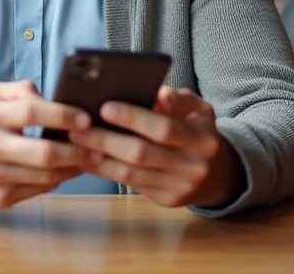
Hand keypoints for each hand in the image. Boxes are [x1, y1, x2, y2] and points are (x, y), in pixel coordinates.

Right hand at [0, 80, 95, 208]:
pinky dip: (57, 180)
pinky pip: (37, 190)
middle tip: (98, 146)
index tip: (85, 118)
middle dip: (78, 150)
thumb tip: (53, 97)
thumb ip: (20, 90)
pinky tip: (67, 171)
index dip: (63, 115)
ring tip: (90, 159)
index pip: (32, 112)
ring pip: (45, 176)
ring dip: (73, 168)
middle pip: (44, 152)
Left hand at [69, 86, 242, 208]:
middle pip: (142, 153)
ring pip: (131, 174)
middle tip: (78, 127)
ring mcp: (180, 187)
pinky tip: (88, 158)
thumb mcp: (197, 108)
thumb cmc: (197, 130)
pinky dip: (106, 171)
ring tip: (76, 142)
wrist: (217, 173)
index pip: (164, 128)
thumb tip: (158, 94)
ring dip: (99, 158)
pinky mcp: (166, 200)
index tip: (105, 107)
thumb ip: (177, 98)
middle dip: (106, 139)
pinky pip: (130, 184)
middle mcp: (194, 166)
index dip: (134, 118)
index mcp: (203, 138)